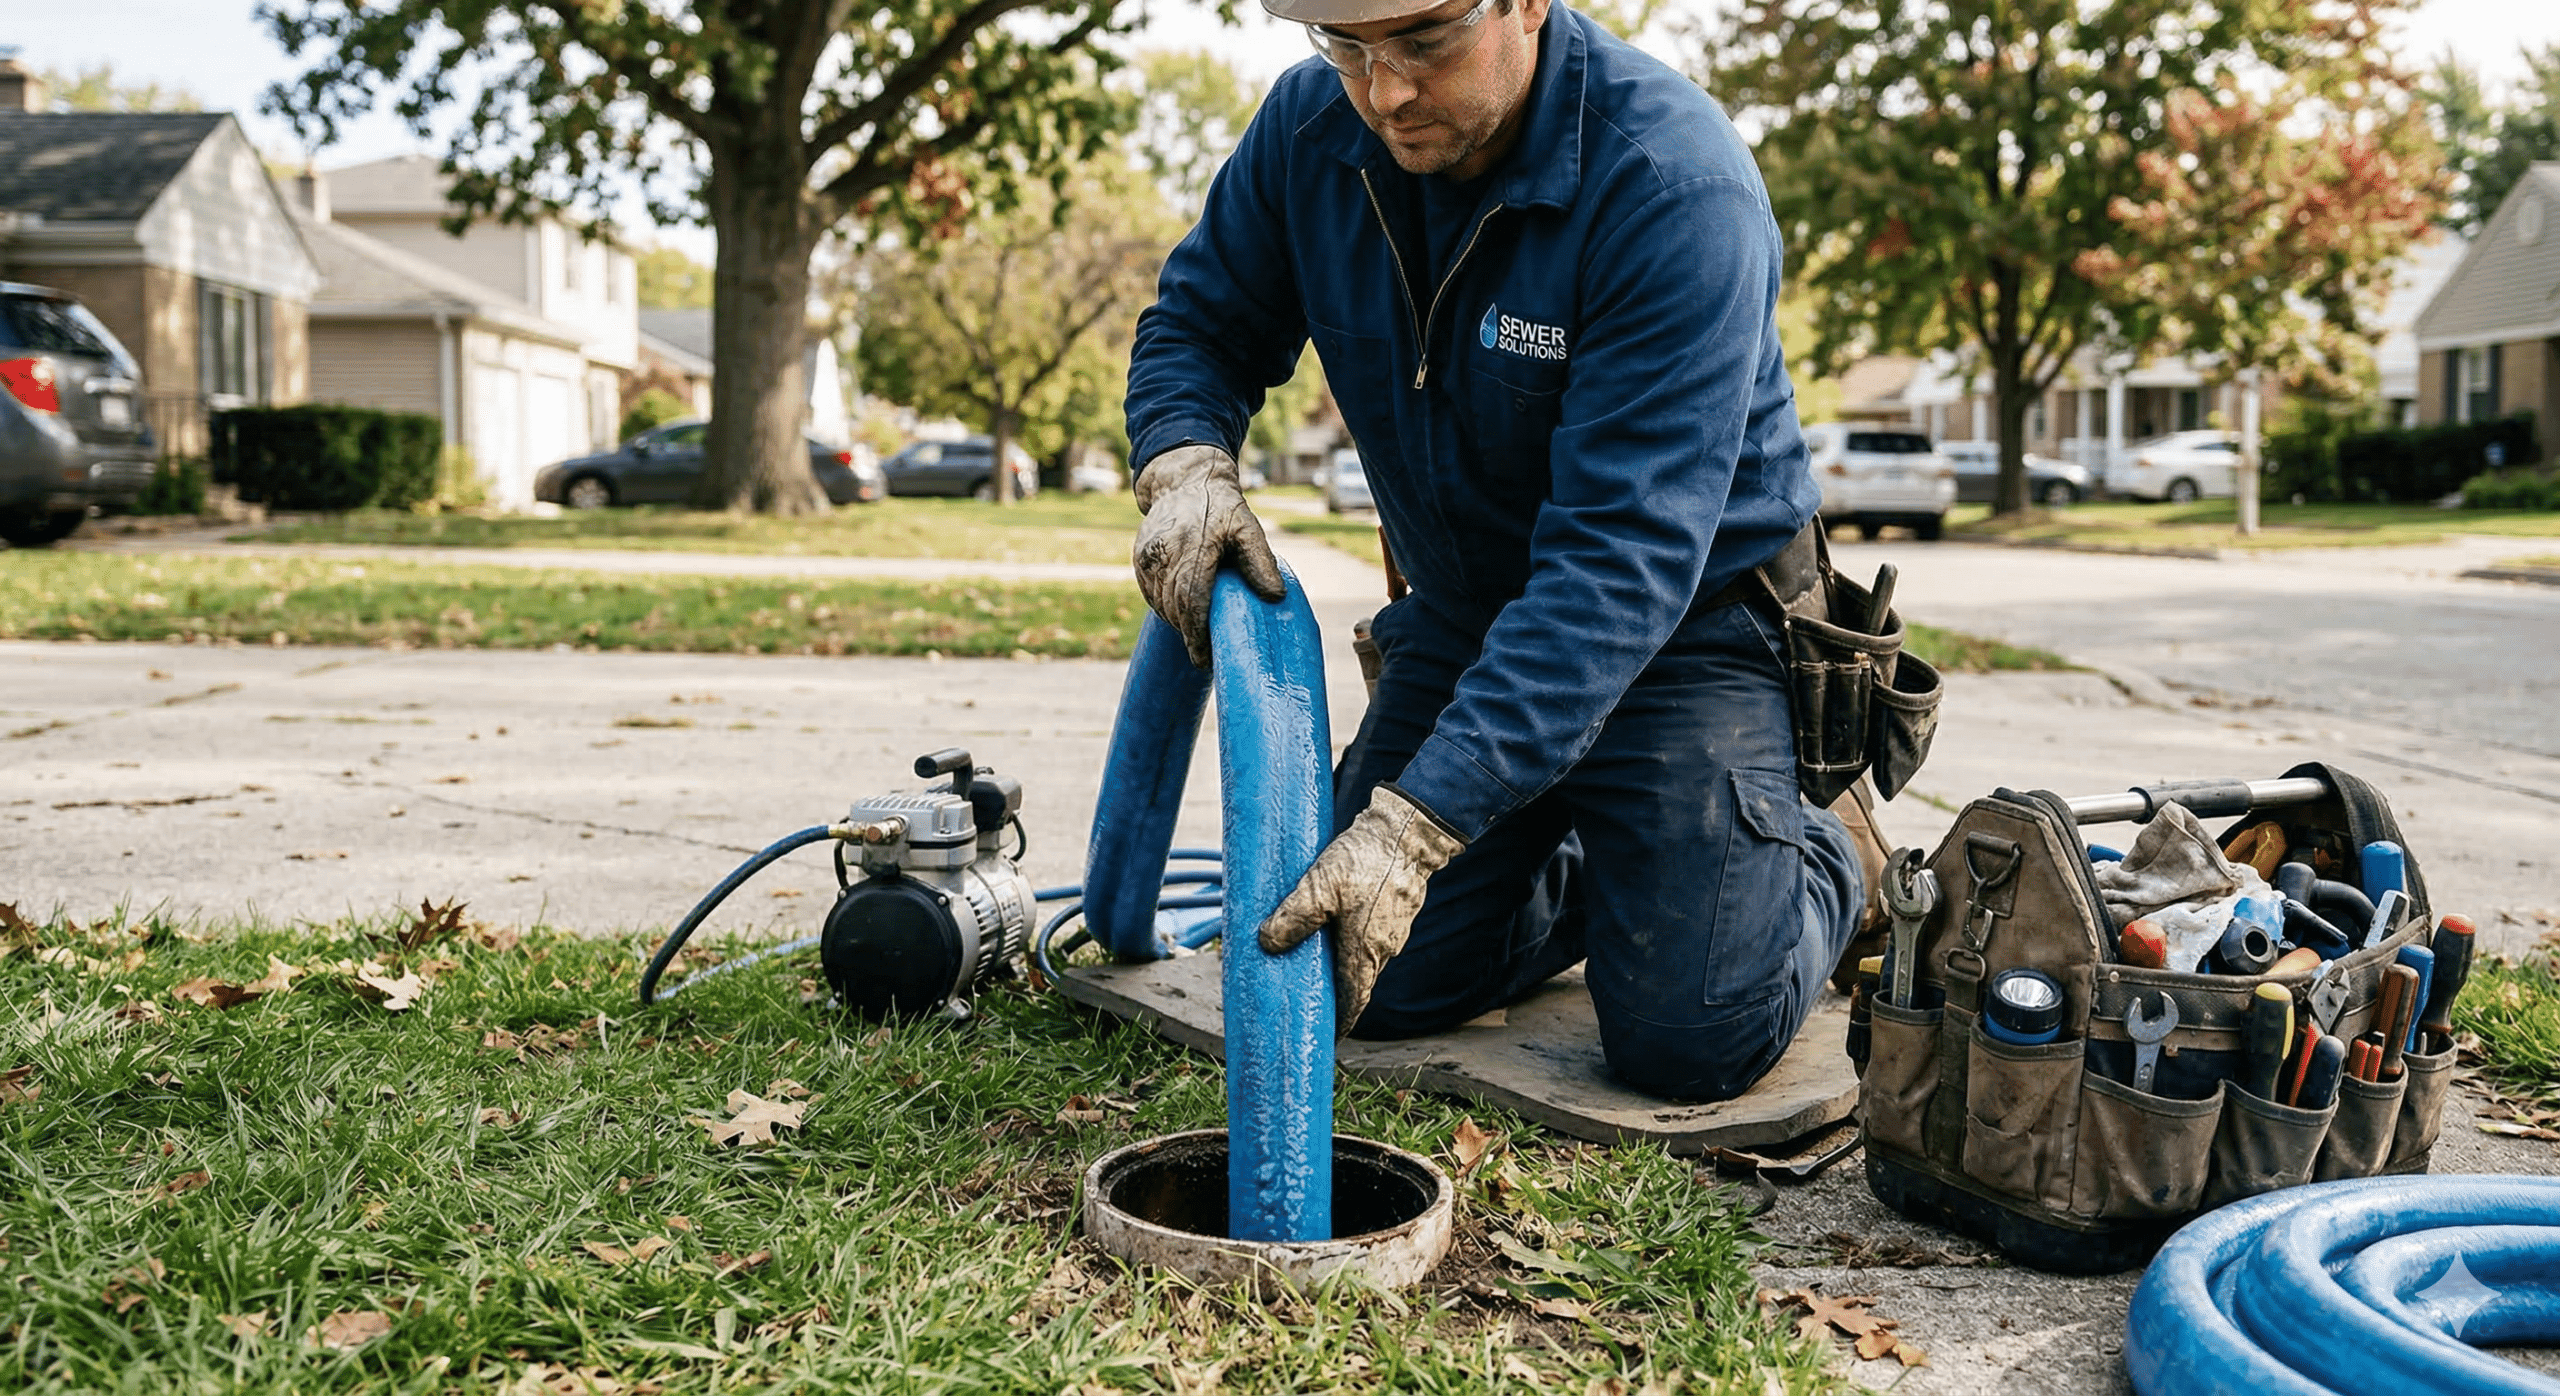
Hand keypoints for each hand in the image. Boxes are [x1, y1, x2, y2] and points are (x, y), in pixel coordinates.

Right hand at [1132, 444, 1285, 667]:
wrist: (1184, 482)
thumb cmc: (1222, 508)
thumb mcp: (1247, 528)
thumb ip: (1260, 561)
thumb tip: (1275, 596)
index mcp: (1193, 546)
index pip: (1191, 600)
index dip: (1197, 634)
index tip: (1205, 659)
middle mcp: (1164, 553)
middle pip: (1175, 608)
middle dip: (1190, 635)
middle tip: (1207, 653)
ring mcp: (1147, 557)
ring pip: (1161, 605)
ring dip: (1179, 623)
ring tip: (1198, 634)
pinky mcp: (1139, 560)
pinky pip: (1152, 595)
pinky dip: (1167, 608)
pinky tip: (1183, 613)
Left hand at [1258, 784, 1465, 1032]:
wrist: (1407, 831)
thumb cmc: (1365, 861)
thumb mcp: (1318, 889)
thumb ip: (1292, 918)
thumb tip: (1267, 943)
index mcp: (1365, 952)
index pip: (1354, 1001)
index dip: (1341, 1020)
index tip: (1328, 1032)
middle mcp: (1384, 947)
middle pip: (1357, 978)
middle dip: (1336, 989)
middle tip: (1310, 991)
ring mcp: (1393, 928)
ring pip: (1364, 953)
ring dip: (1342, 959)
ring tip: (1315, 953)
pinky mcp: (1396, 908)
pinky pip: (1372, 933)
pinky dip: (1353, 936)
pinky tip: (1335, 920)